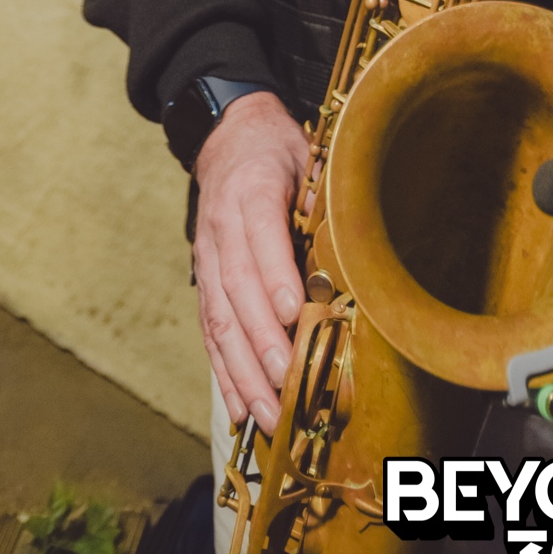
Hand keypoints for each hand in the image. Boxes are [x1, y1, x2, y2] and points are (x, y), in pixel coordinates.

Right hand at [191, 92, 311, 432]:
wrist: (228, 139)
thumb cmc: (277, 151)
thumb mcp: (305, 154)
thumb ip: (321, 194)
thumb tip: (348, 241)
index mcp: (252, 191)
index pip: (260, 238)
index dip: (275, 277)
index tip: (293, 315)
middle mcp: (222, 229)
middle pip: (236, 291)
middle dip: (260, 343)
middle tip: (285, 383)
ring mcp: (208, 258)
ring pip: (220, 321)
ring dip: (242, 373)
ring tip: (266, 414)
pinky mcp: (204, 282)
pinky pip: (210, 331)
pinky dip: (223, 372)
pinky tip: (240, 408)